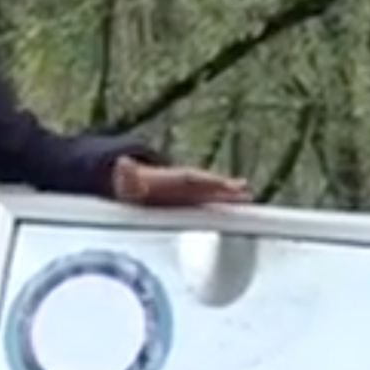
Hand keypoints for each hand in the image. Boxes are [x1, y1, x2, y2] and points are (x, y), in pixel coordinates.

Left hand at [111, 157, 249, 205]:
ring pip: (210, 193)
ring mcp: (186, 192)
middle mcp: (181, 184)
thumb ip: (126, 174)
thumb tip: (122, 163)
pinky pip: (208, 202)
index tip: (221, 183)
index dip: (205, 181)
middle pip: (205, 184)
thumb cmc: (129, 186)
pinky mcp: (188, 202)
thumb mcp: (125, 181)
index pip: (190, 178)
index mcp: (169, 179)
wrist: (130, 185)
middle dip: (223, 187)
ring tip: (248, 196)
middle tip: (243, 189)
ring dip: (228, 195)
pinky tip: (238, 207)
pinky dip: (222, 203)